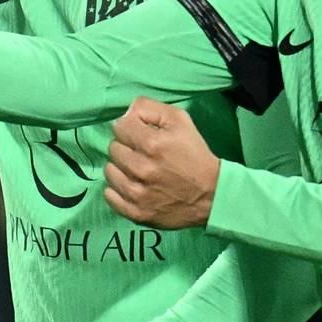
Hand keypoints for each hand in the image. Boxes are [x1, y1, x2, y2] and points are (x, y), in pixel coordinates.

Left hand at [104, 98, 219, 227]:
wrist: (211, 194)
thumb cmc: (194, 154)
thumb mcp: (180, 120)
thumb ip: (149, 108)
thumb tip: (125, 110)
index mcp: (152, 144)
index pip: (119, 126)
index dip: (130, 128)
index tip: (140, 134)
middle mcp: (142, 169)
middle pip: (113, 149)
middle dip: (126, 147)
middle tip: (141, 153)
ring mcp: (137, 193)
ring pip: (110, 171)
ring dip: (121, 168)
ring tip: (137, 170)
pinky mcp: (136, 212)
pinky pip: (109, 195)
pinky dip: (117, 189)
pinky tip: (132, 185)